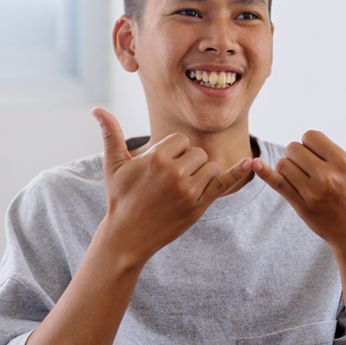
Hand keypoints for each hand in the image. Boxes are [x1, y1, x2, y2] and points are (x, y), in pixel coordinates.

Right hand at [94, 108, 240, 269]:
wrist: (128, 236)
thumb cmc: (120, 198)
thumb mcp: (114, 166)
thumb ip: (111, 134)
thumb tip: (96, 108)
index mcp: (156, 159)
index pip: (180, 141)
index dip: (172, 151)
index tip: (160, 167)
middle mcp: (175, 173)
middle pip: (196, 152)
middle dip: (186, 162)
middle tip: (168, 181)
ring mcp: (189, 191)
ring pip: (208, 166)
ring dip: (199, 173)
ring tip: (180, 187)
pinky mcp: (199, 206)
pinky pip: (223, 183)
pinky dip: (237, 173)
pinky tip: (249, 162)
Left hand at [253, 107, 345, 257]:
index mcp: (343, 163)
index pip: (311, 136)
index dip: (312, 142)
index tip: (319, 154)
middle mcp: (326, 177)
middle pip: (294, 147)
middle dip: (299, 154)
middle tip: (311, 166)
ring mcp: (311, 192)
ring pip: (284, 163)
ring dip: (289, 166)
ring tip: (303, 176)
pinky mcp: (299, 204)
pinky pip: (276, 183)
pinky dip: (264, 172)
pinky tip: (254, 164)